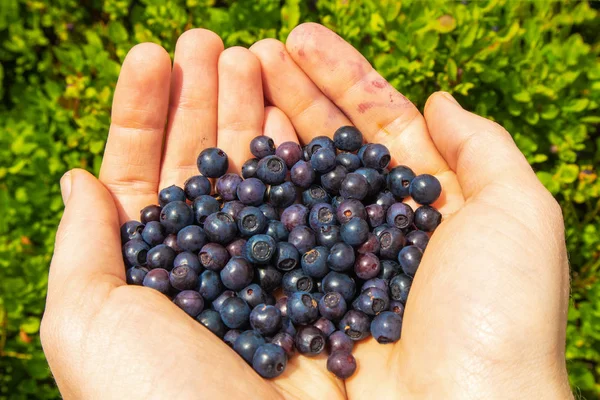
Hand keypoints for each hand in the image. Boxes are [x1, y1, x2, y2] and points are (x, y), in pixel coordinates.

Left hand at [41, 29, 338, 398]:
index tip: (150, 54)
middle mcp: (206, 259)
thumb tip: (78, 178)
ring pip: (254, 172)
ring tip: (251, 53)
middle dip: (202, 96)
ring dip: (249, 111)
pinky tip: (290, 112)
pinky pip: (303, 202)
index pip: (138, 172)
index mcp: (146, 266)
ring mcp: (264, 262)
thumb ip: (81, 250)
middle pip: (201, 160)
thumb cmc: (157, 399)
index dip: (142, 110)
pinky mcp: (314, 274)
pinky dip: (296, 155)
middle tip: (209, 39)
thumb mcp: (87, 324)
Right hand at [249, 23, 572, 398]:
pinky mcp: (298, 303)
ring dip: (262, 133)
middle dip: (290, 94)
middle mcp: (375, 230)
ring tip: (229, 83)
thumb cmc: (498, 316)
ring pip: (291, 186)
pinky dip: (244, 200)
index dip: (341, 78)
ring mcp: (332, 265)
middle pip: (327, 148)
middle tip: (251, 52)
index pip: (378, 124)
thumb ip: (482, 150)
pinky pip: (266, 241)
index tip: (299, 38)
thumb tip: (439, 99)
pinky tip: (222, 159)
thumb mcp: (518, 215)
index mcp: (427, 204)